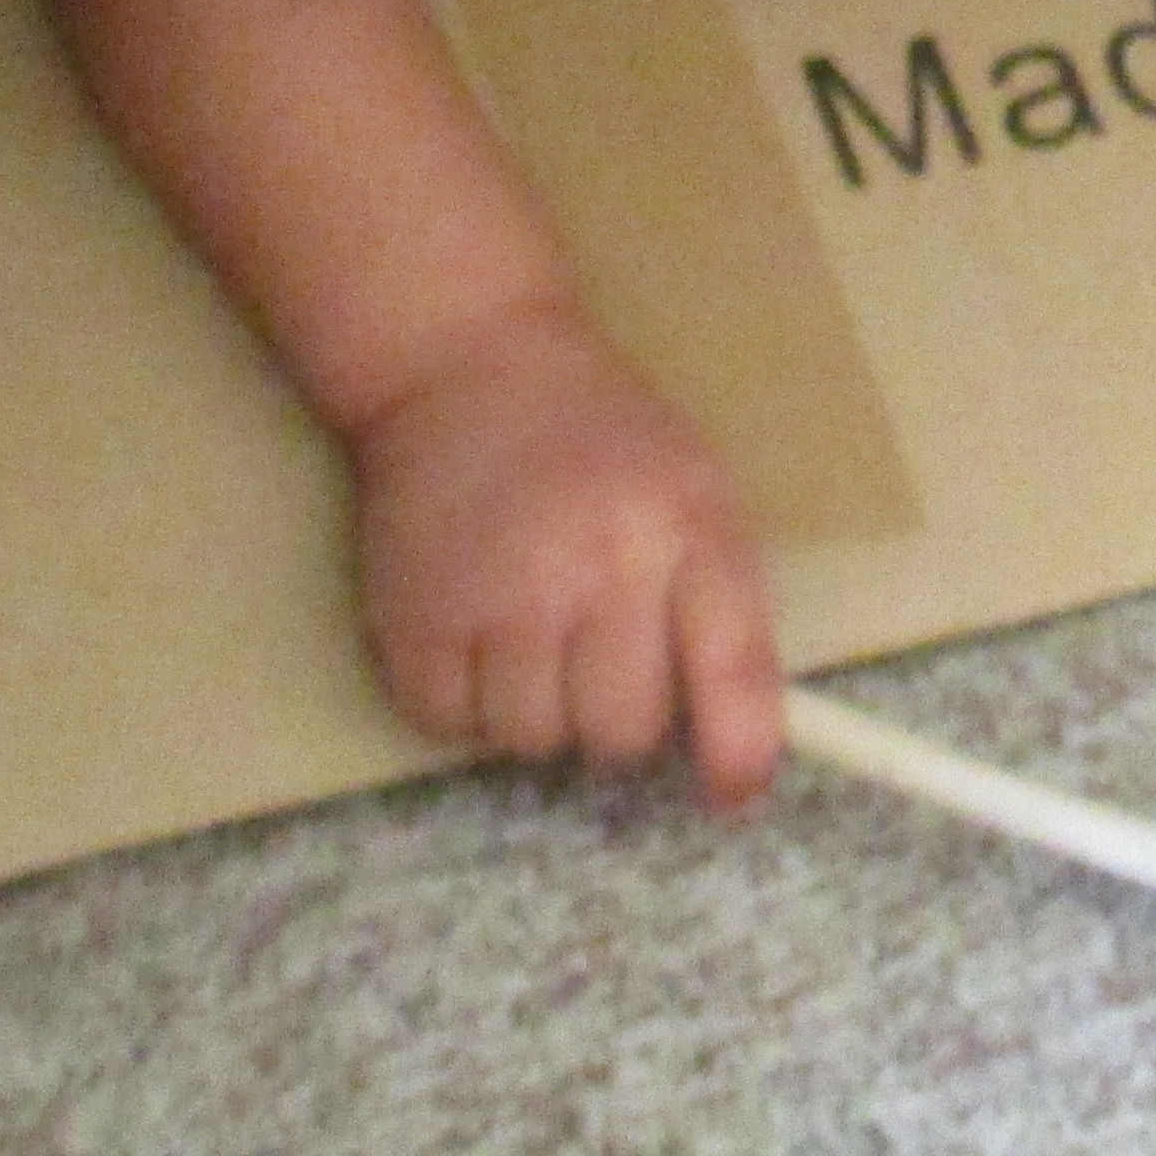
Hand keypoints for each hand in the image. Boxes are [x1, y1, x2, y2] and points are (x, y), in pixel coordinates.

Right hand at [343, 302, 786, 809]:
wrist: (466, 361)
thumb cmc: (600, 437)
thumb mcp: (695, 491)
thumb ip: (722, 608)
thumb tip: (738, 749)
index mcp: (688, 531)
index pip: (735, 676)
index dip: (739, 756)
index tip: (729, 794)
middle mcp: (600, 567)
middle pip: (623, 733)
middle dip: (617, 717)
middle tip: (598, 661)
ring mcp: (502, 594)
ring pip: (534, 740)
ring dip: (536, 710)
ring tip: (530, 633)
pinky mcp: (416, 616)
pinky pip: (451, 726)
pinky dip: (461, 704)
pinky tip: (473, 636)